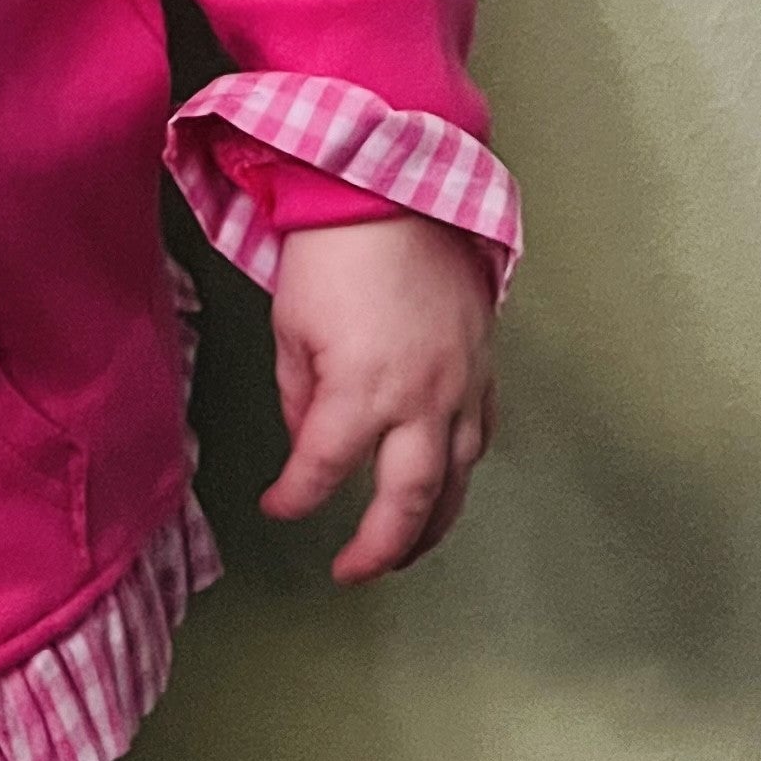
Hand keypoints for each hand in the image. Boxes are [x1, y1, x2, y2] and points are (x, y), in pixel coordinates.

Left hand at [258, 213, 496, 582]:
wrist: (393, 190)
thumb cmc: (334, 251)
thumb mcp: (292, 328)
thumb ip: (300, 396)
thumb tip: (310, 442)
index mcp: (362, 390)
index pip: (323, 470)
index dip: (294, 498)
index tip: (276, 506)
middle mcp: (421, 399)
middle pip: (408, 503)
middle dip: (378, 548)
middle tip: (352, 571)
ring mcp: (461, 384)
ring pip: (457, 479)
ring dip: (431, 525)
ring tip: (405, 552)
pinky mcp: (483, 364)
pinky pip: (481, 433)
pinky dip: (464, 467)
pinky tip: (448, 480)